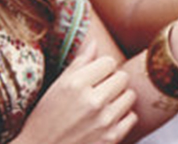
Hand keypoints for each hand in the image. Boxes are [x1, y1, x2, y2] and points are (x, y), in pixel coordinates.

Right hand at [13, 43, 136, 143]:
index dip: (102, 68)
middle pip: (122, 77)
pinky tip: (107, 121)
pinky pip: (132, 117)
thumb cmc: (45, 119)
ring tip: (103, 106)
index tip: (94, 77)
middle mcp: (92, 101)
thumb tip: (95, 43)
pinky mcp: (112, 139)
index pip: (109, 62)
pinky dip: (122, 118)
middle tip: (100, 92)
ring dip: (119, 99)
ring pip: (130, 96)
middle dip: (113, 82)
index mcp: (76, 85)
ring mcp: (104, 121)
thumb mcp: (56, 88)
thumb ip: (79, 64)